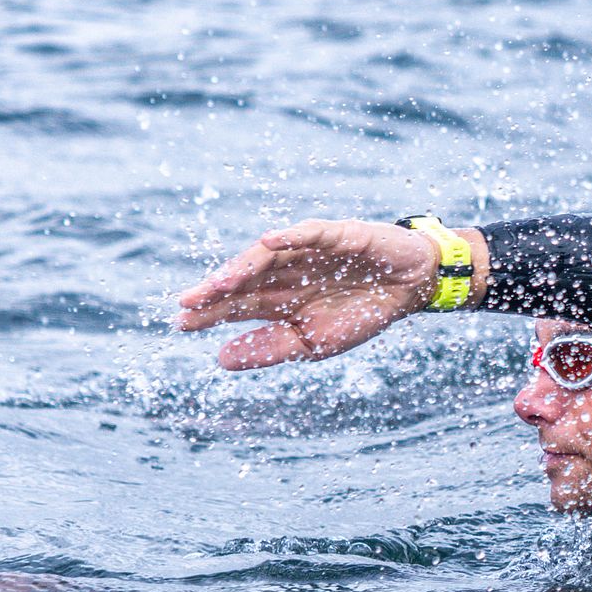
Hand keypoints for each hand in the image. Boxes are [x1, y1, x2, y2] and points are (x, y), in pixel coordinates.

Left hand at [175, 219, 440, 369]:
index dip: (209, 312)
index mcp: (280, 299)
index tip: (180, 323)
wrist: (411, 289)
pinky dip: (289, 236)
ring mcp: (308, 251)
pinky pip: (310, 233)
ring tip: (221, 282)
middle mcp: (287, 272)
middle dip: (216, 291)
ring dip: (243, 268)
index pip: (237, 304)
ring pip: (268, 257)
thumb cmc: (361, 314)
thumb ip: (270, 349)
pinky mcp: (338, 234)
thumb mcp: (313, 343)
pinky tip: (268, 242)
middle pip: (244, 280)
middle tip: (188, 302)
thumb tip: (219, 358)